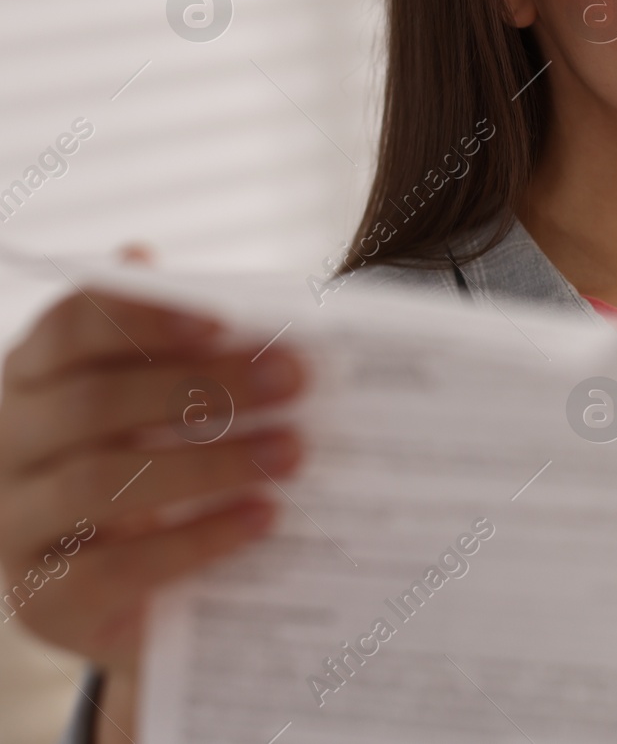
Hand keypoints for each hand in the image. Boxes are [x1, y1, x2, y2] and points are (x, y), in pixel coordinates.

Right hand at [0, 245, 306, 730]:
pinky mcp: (46, 601)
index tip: (222, 321)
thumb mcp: (179, 410)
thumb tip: (261, 307)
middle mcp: (12, 444)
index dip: (144, 318)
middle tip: (293, 379)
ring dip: (208, 463)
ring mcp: (17, 525)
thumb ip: (200, 358)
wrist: (151, 604)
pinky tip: (262, 518)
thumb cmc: (168, 475)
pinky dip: (196, 539)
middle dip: (202, 386)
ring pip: (98, 481)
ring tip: (290, 452)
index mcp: (38, 376)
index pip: (73, 327)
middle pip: (94, 401)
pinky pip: (116, 567)